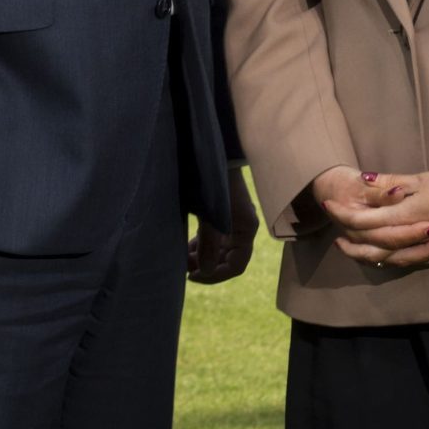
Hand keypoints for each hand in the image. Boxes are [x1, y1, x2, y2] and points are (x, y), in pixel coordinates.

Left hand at [186, 165, 258, 285]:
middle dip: (206, 266)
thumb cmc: (210, 182)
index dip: (215, 276)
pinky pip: (216, 238)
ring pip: (220, 250)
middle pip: (228, 259)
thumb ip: (207, 245)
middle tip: (183, 267)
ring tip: (182, 258)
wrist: (210, 152)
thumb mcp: (208, 216)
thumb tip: (204, 271)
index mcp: (245, 229)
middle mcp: (243, 226)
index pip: (236, 266)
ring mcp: (233, 220)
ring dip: (203, 257)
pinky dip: (202, 245)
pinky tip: (187, 246)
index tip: (191, 275)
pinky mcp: (223, 213)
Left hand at [310, 165, 428, 269]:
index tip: (329, 206)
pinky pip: (412, 262)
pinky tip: (388, 259)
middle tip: (335, 234)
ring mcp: (428, 247)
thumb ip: (393, 183)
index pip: (368, 220)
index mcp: (408, 215)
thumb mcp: (424, 177)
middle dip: (352, 240)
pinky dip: (395, 262)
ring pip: (391, 259)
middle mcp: (415, 236)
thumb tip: (364, 180)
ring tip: (354, 249)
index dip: (345, 214)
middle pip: (375, 245)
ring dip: (369, 255)